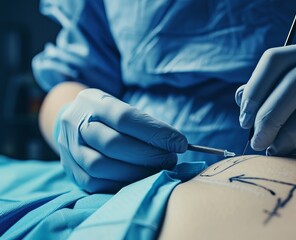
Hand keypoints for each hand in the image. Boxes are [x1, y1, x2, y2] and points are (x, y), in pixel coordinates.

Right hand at [55, 89, 187, 192]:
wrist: (72, 122)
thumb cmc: (108, 116)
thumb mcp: (121, 107)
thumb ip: (144, 124)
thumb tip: (177, 144)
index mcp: (92, 102)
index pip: (125, 117)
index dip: (156, 132)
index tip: (181, 143)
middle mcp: (75, 124)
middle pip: (113, 143)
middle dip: (148, 155)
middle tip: (170, 160)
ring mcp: (69, 149)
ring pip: (101, 166)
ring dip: (136, 172)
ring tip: (157, 171)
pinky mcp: (70, 170)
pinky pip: (94, 183)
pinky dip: (121, 183)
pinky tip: (140, 180)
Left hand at [235, 43, 295, 154]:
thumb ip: (269, 90)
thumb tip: (240, 99)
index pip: (274, 60)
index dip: (255, 89)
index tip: (244, 120)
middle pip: (294, 82)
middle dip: (270, 115)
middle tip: (257, 141)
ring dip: (290, 132)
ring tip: (274, 149)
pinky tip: (295, 150)